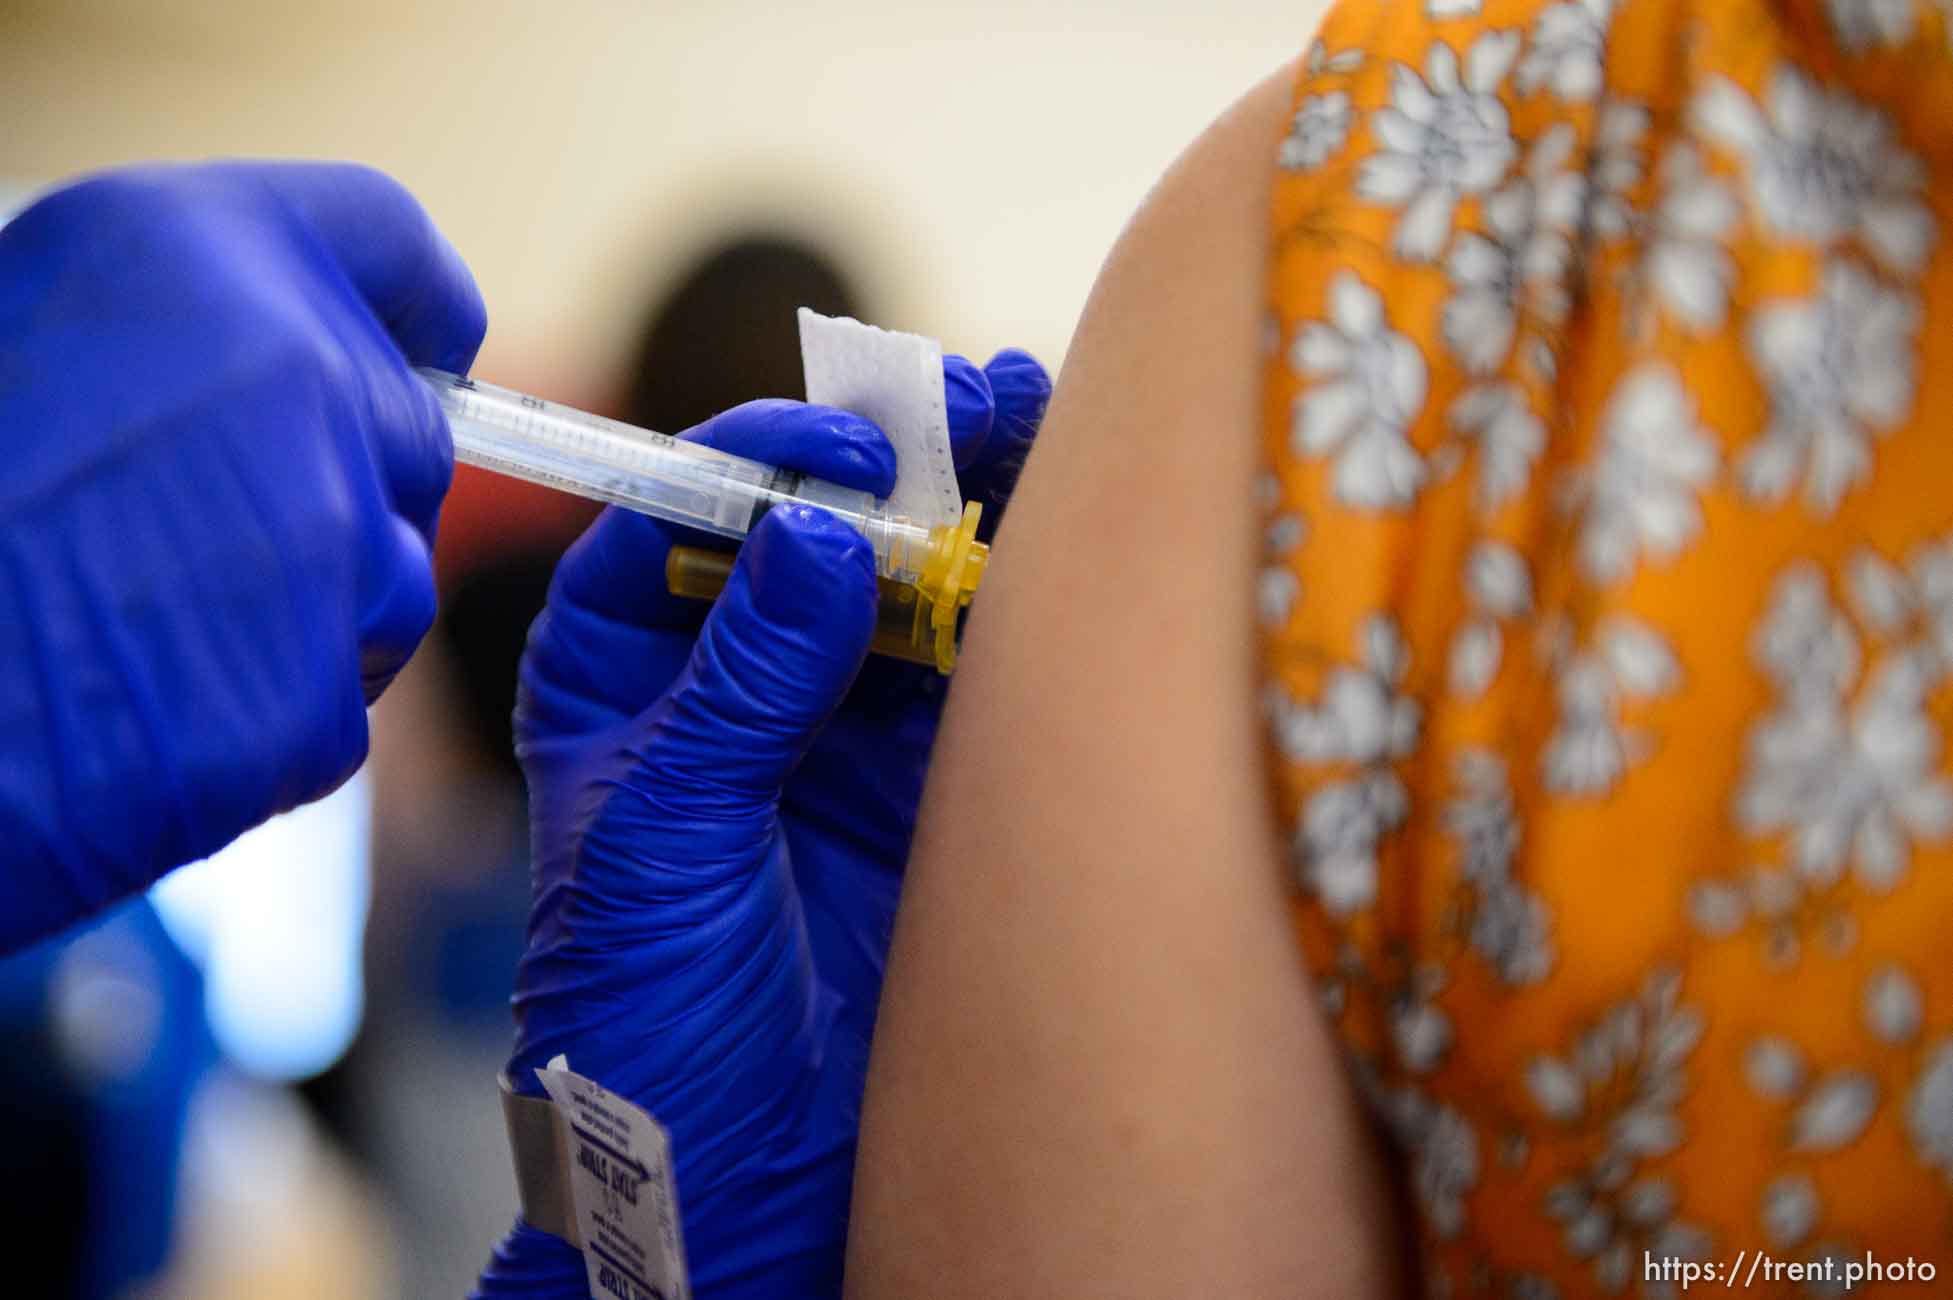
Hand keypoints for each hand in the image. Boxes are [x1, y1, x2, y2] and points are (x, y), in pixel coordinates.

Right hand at [0, 162, 484, 949]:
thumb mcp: (22, 329)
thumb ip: (182, 334)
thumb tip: (323, 364)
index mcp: (186, 246)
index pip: (381, 236)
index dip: (411, 302)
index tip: (437, 345)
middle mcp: (288, 369)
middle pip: (407, 436)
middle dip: (341, 490)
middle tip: (197, 542)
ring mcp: (323, 539)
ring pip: (388, 578)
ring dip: (308, 613)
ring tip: (138, 632)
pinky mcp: (315, 692)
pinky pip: (335, 704)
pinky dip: (261, 720)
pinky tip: (140, 716)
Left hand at [474, 351, 1048, 1297]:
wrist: (735, 1187)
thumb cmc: (645, 1024)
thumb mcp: (662, 839)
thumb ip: (738, 688)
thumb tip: (817, 536)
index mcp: (623, 674)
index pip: (684, 516)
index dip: (765, 460)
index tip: (847, 449)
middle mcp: (737, 680)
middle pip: (818, 527)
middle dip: (895, 458)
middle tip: (980, 400)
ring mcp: (843, 728)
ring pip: (914, 580)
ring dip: (977, 502)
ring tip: (1044, 422)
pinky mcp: (933, 784)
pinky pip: (981, 668)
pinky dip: (1028, 599)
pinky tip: (1077, 532)